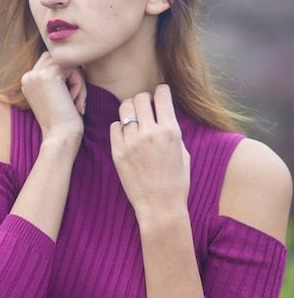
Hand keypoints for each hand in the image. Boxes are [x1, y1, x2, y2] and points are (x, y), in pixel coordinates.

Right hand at [21, 52, 86, 146]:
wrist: (60, 136)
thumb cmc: (63, 121)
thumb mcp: (56, 96)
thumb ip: (57, 78)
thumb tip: (74, 61)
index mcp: (27, 82)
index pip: (50, 63)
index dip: (66, 77)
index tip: (69, 100)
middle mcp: (27, 76)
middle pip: (58, 60)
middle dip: (72, 76)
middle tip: (74, 100)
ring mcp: (35, 75)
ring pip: (67, 64)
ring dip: (77, 81)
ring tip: (75, 101)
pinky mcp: (48, 75)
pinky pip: (73, 68)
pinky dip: (79, 84)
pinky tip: (73, 102)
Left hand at [110, 84, 189, 222]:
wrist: (160, 206)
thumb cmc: (176, 182)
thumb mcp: (183, 152)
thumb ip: (172, 131)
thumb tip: (164, 116)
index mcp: (170, 131)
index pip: (162, 95)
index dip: (162, 90)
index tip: (160, 92)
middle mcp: (150, 133)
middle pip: (140, 98)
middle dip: (144, 98)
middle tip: (145, 106)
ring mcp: (131, 142)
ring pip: (124, 109)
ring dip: (130, 109)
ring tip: (134, 117)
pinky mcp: (117, 152)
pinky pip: (114, 127)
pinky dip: (120, 127)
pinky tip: (126, 134)